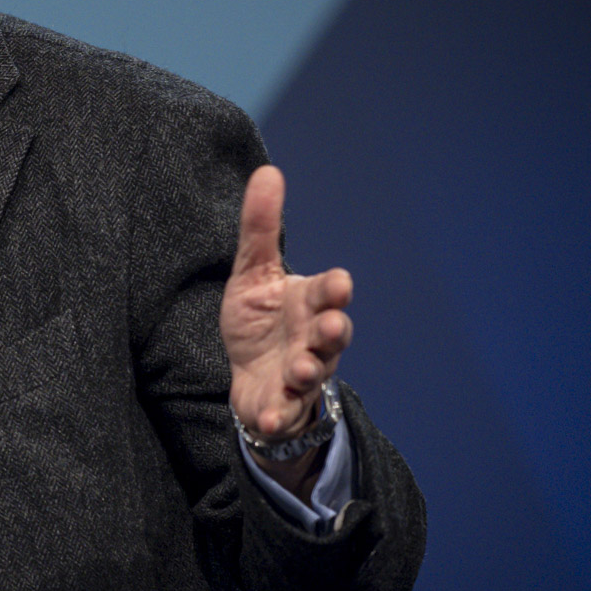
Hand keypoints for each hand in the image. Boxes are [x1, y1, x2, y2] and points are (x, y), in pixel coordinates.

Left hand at [220, 166, 352, 498]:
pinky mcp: (281, 405)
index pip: (329, 294)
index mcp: (309, 304)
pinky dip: (278, 416)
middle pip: (333, 336)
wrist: (252, 376)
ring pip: (314, 374)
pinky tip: (267, 419)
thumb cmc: (260, 319)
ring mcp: (301, 374)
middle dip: (333, 332)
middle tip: (330, 328)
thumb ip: (260, 228)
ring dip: (310, 372)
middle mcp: (313, 340)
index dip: (334, 290)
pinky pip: (283, 413)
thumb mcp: (253, 273)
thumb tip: (267, 171)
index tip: (338, 284)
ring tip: (302, 370)